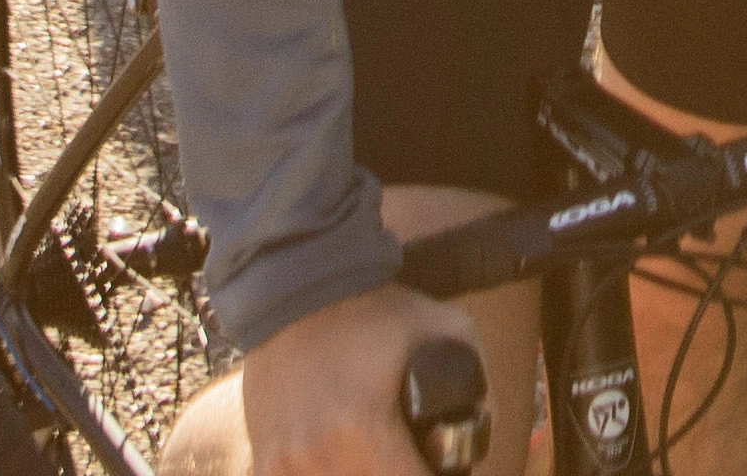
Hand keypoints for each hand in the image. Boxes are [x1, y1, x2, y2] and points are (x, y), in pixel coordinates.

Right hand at [151, 274, 487, 475]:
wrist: (293, 289)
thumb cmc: (373, 310)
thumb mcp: (448, 328)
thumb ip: (479, 384)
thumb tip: (481, 430)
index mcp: (361, 428)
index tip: (442, 466)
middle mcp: (315, 455)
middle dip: (403, 475)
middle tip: (412, 456)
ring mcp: (282, 464)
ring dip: (365, 475)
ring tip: (382, 453)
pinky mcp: (264, 463)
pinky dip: (333, 472)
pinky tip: (346, 457)